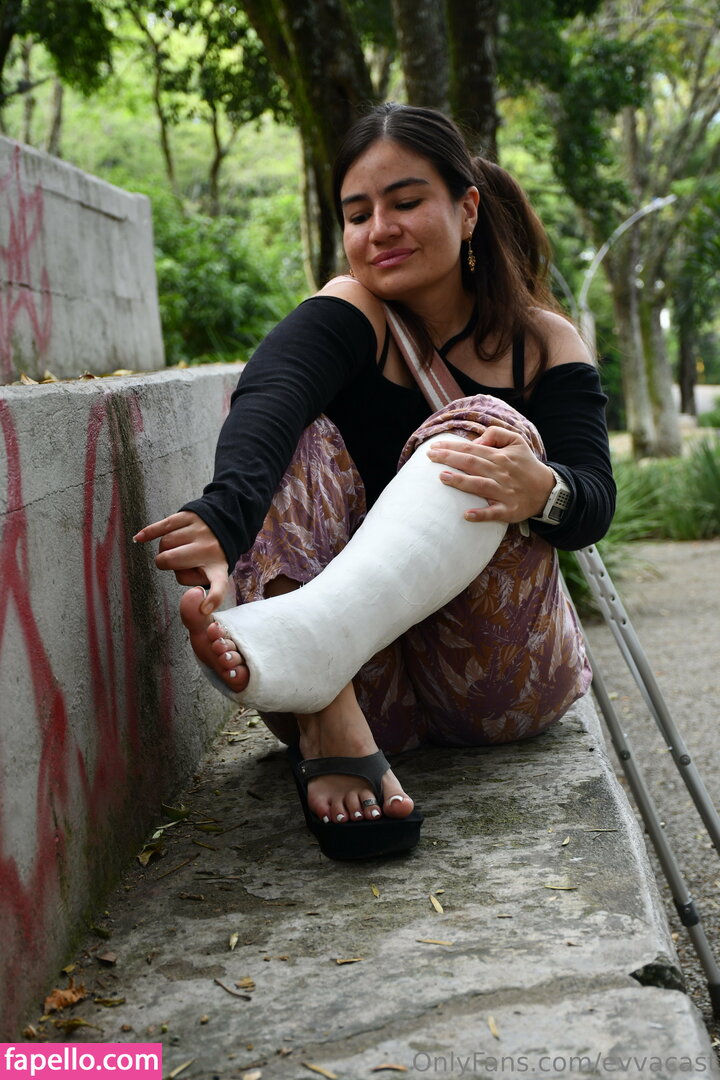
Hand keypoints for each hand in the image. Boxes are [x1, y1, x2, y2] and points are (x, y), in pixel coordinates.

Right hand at [133, 511, 228, 613]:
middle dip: (165, 563)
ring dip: (165, 548)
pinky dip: (149, 532)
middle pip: (169, 559)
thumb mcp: (215, 572)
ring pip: (165, 542)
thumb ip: (195, 582)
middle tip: (175, 562)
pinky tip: (139, 538)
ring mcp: (199, 531)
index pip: (219, 585)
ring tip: (177, 548)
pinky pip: (163, 525)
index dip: (212, 598)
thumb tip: (185, 586)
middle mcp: (209, 548)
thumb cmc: (213, 554)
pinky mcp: (189, 517)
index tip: (204, 608)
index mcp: (218, 567)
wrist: (226, 523)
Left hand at [426, 426, 554, 523]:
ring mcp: (505, 493)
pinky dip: (480, 515)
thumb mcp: (517, 441)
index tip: (434, 447)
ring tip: (442, 478)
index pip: (472, 449)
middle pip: (472, 464)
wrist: (547, 490)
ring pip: (480, 486)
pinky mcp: (509, 510)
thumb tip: (477, 439)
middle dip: (449, 459)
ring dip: (461, 482)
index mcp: (501, 456)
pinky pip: (494, 513)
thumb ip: (497, 434)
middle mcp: (501, 473)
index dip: (452, 447)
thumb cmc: (526, 465)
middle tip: (430, 457)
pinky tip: (466, 515)